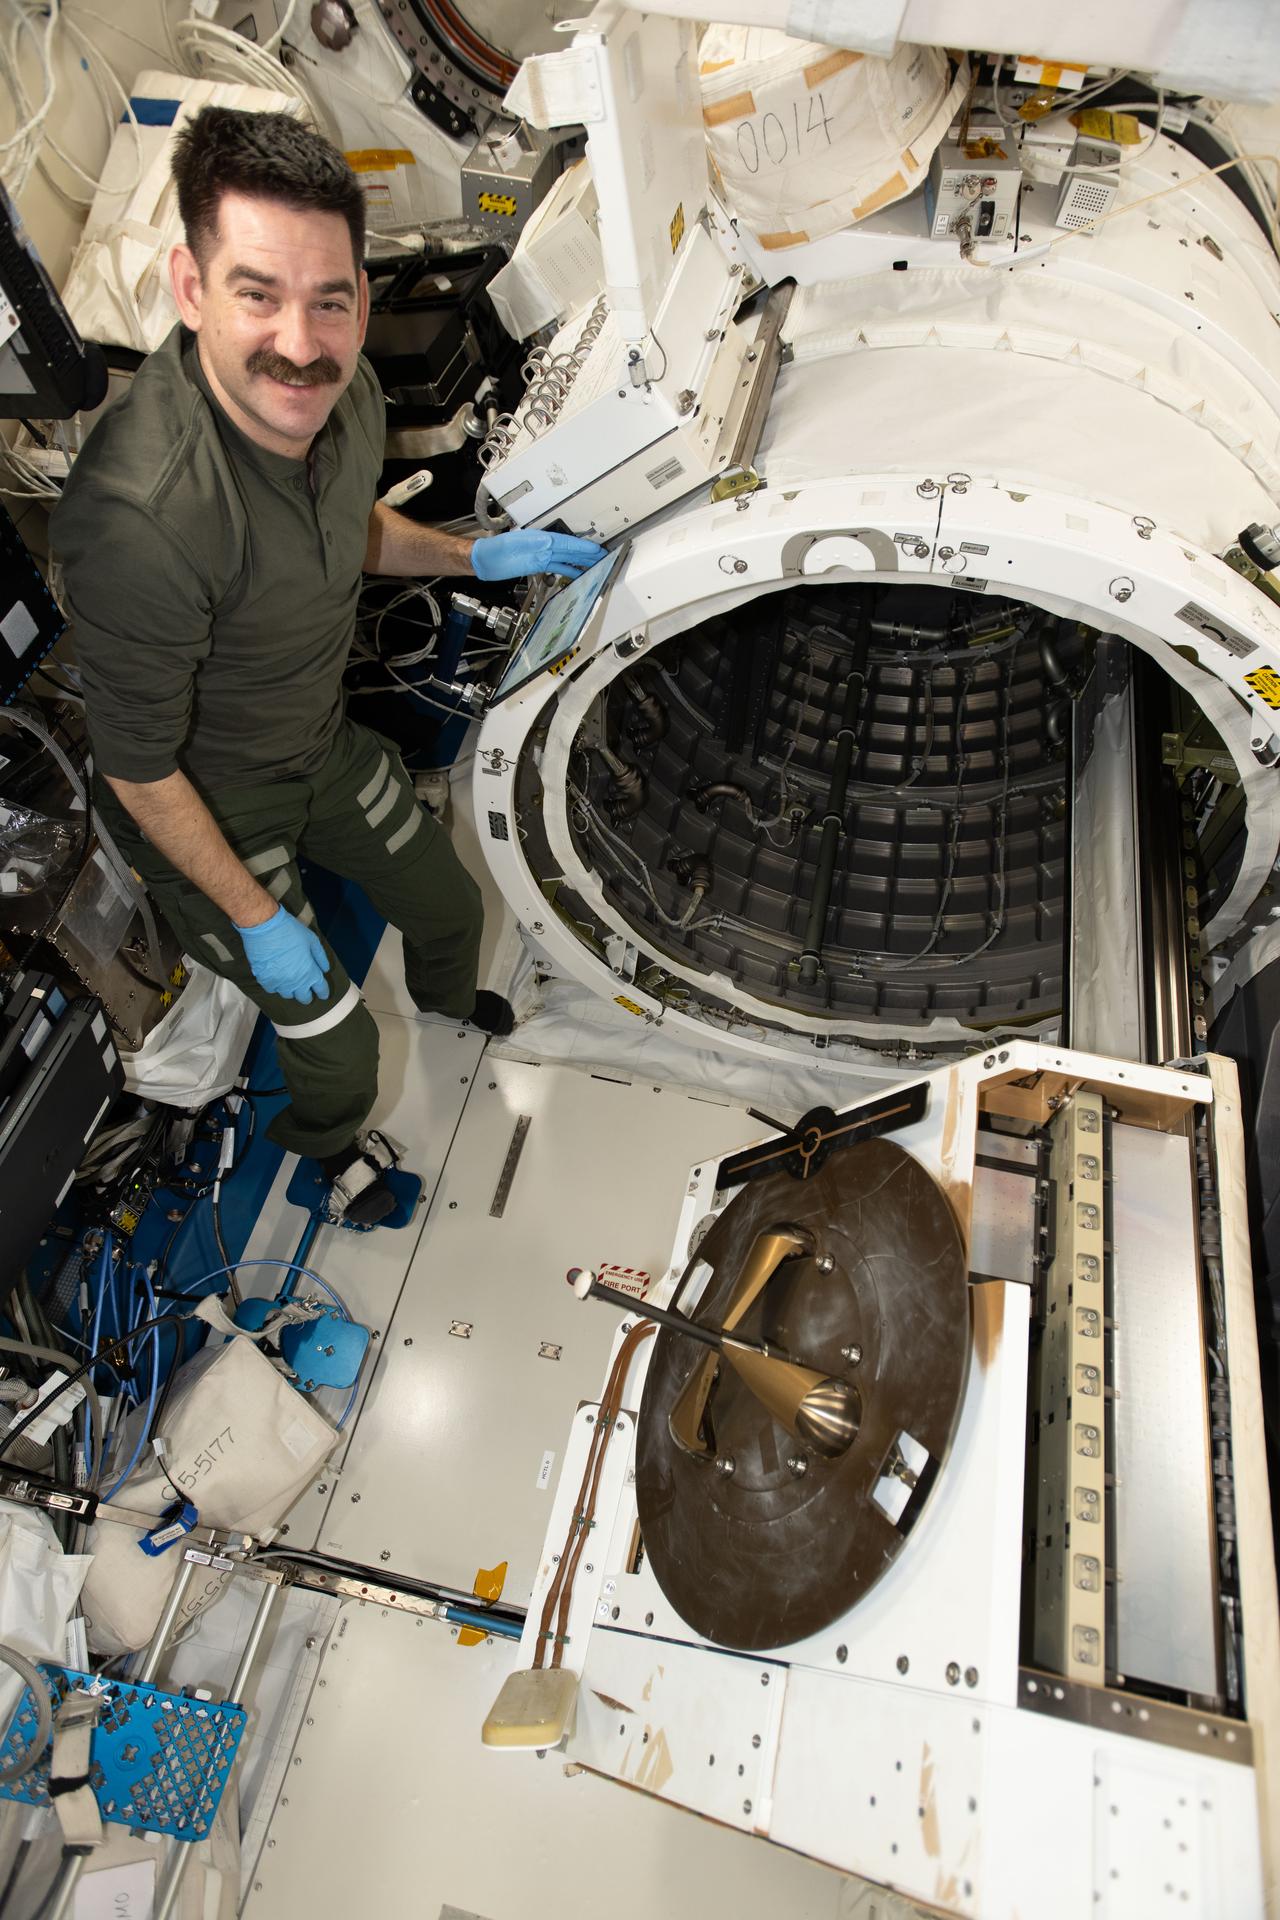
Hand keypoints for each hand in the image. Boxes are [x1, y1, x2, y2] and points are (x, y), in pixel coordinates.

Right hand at [234, 905, 330, 1002]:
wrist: (265, 927)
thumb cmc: (290, 931)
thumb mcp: (312, 940)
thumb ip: (320, 957)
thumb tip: (325, 969)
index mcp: (309, 973)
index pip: (321, 989)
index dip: (323, 992)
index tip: (323, 993)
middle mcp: (295, 982)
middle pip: (304, 998)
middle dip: (307, 995)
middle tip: (307, 990)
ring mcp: (279, 983)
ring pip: (287, 994)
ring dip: (291, 989)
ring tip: (291, 982)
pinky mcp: (264, 980)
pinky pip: (272, 989)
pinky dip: (275, 985)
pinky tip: (276, 977)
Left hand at [471, 529, 606, 580]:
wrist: (483, 561)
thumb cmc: (494, 552)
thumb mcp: (512, 545)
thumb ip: (532, 545)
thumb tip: (550, 544)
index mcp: (540, 539)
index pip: (566, 543)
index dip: (582, 547)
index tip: (596, 549)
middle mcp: (543, 547)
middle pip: (570, 550)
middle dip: (587, 554)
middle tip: (604, 557)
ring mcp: (541, 556)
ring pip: (566, 558)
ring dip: (581, 562)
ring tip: (596, 565)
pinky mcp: (538, 565)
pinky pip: (558, 567)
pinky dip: (569, 569)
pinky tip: (577, 573)